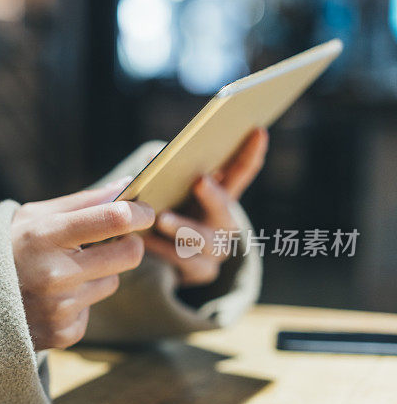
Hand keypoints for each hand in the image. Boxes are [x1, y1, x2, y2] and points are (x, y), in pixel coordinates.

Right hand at [12, 180, 154, 349]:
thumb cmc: (5, 250)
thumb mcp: (32, 217)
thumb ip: (80, 202)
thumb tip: (127, 185)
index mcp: (45, 236)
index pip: (113, 219)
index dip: (139, 213)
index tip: (144, 211)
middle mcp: (56, 274)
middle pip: (128, 255)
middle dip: (128, 244)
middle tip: (114, 239)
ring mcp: (61, 308)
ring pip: (111, 282)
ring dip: (97, 275)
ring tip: (62, 273)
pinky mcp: (64, 333)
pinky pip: (93, 309)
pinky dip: (79, 302)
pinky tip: (52, 298)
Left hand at [144, 128, 268, 286]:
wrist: (163, 259)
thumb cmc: (168, 211)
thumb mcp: (171, 192)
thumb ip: (169, 174)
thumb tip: (155, 157)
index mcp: (221, 197)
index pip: (241, 172)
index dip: (251, 152)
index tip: (257, 131)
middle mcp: (224, 223)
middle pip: (225, 211)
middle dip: (213, 196)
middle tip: (199, 181)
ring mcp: (215, 250)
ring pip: (204, 241)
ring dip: (183, 227)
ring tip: (161, 218)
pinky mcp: (200, 272)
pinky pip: (183, 262)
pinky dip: (163, 249)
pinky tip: (145, 240)